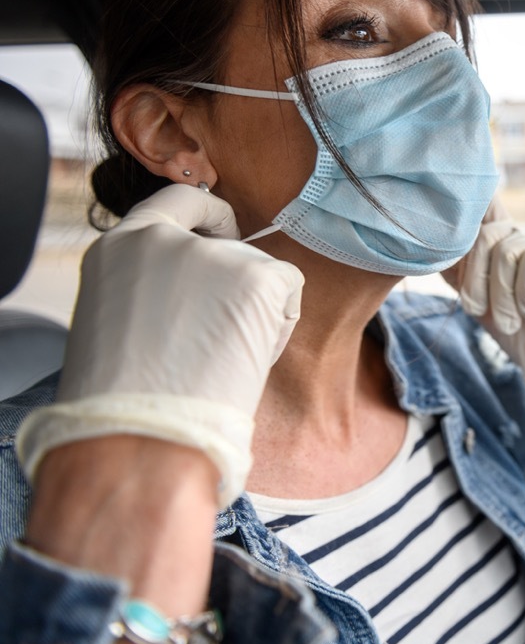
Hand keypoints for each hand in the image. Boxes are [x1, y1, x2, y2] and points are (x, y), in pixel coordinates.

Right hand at [17, 184, 303, 505]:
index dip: (207, 214)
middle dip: (238, 289)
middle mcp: (164, 239)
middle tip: (218, 343)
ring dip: (256, 316)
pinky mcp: (256, 278)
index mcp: (117, 248)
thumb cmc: (125, 404)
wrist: (138, 439)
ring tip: (219, 363)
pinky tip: (246, 360)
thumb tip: (198, 294)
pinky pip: (288, 291)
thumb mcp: (118, 323)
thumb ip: (152, 289)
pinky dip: (279, 327)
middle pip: (229, 247)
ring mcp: (211, 255)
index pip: (176, 204)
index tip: (223, 230)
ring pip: (261, 274)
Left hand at [442, 200, 524, 415]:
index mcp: (501, 244)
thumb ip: (457, 274)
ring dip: (501, 296)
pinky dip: (524, 291)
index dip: (465, 213)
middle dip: (474, 280)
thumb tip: (430, 250)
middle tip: (477, 312)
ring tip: (509, 322)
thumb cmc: (516, 330)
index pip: (483, 207)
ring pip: (508, 252)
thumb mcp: (477, 302)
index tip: (447, 234)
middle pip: (485, 236)